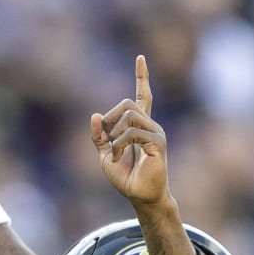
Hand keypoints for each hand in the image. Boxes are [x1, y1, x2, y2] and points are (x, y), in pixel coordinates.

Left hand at [91, 55, 172, 209]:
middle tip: (108, 141)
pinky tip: (121, 157)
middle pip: (127, 103)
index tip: (140, 58)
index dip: (142, 77)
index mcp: (139, 125)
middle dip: (111, 119)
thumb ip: (99, 136)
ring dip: (115, 136)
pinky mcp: (158, 143)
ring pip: (129, 116)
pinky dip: (120, 145)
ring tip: (117, 154)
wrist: (140, 196)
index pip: (143, 95)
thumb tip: (95, 114)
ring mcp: (156, 132)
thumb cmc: (126, 177)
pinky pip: (133, 132)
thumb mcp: (105, 154)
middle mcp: (150, 125)